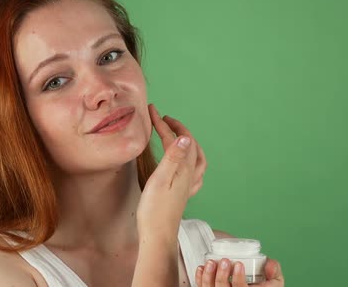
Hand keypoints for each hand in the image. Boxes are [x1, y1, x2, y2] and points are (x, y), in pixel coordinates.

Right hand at [135, 103, 206, 238]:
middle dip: (177, 128)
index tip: (152, 111)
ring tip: (179, 134)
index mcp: (183, 169)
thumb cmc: (154, 210)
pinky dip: (193, 162)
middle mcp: (189, 175)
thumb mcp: (160, 180)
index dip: (163, 123)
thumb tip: (185, 137)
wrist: (158, 236)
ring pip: (196, 158)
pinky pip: (195, 173)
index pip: (175, 139)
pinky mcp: (183, 194)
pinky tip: (188, 164)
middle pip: (189, 145)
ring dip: (189, 142)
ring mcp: (188, 185)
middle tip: (163, 118)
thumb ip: (172, 158)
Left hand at [196, 258, 283, 286]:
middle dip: (222, 276)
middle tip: (225, 261)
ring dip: (208, 276)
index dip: (238, 279)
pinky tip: (202, 268)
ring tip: (210, 262)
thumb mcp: (275, 281)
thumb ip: (275, 271)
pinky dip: (200, 279)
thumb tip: (270, 264)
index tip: (239, 264)